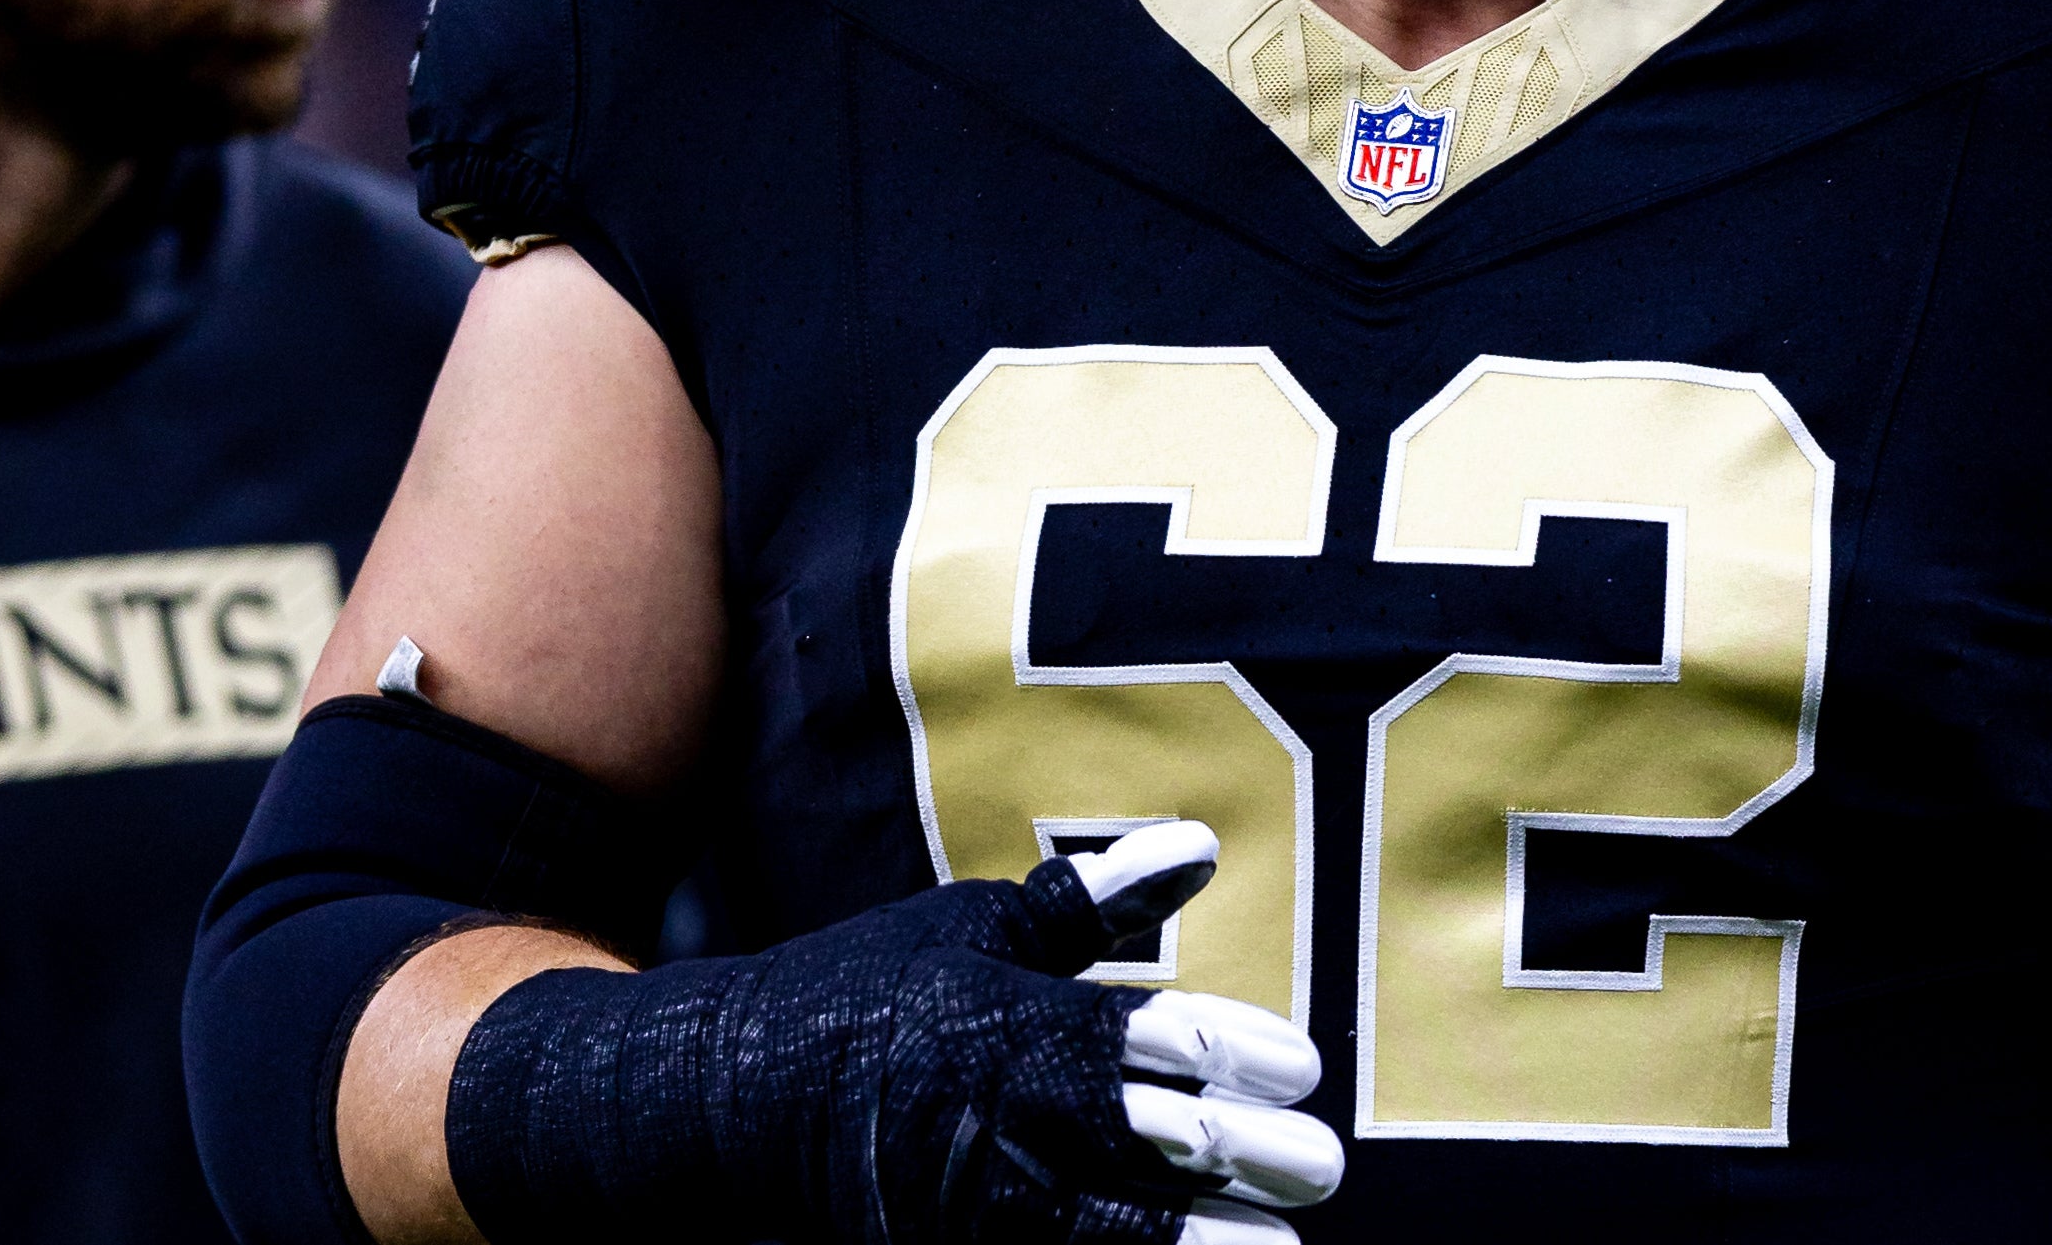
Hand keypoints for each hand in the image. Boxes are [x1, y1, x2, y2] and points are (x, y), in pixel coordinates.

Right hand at [445, 819, 1343, 1242]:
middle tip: (1322, 1168)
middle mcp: (998, 1122)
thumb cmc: (873, 994)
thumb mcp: (976, 927)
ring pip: (1108, 1237)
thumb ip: (1094, 902)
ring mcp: (971, 1210)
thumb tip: (1201, 846)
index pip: (1147, 1043)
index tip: (1304, 1067)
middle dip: (1243, 1160)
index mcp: (1012, 1026)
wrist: (729, 1105)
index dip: (1233, 1055)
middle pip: (1147, 1146)